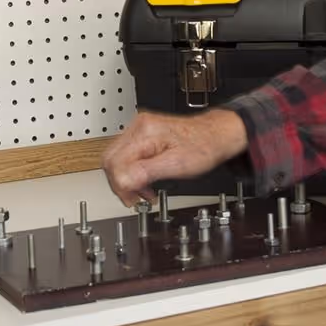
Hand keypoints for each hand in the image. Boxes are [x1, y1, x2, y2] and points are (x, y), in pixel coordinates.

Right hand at [101, 109, 248, 204]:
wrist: (214, 136)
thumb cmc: (203, 147)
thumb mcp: (177, 165)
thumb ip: (147, 173)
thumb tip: (124, 182)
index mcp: (145, 132)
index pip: (115, 162)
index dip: (120, 185)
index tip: (132, 198)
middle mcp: (139, 126)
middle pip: (110, 160)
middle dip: (119, 183)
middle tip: (134, 198)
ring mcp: (139, 128)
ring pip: (115, 158)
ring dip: (124, 179)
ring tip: (142, 192)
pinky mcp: (141, 134)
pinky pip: (125, 155)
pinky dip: (130, 172)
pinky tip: (142, 181)